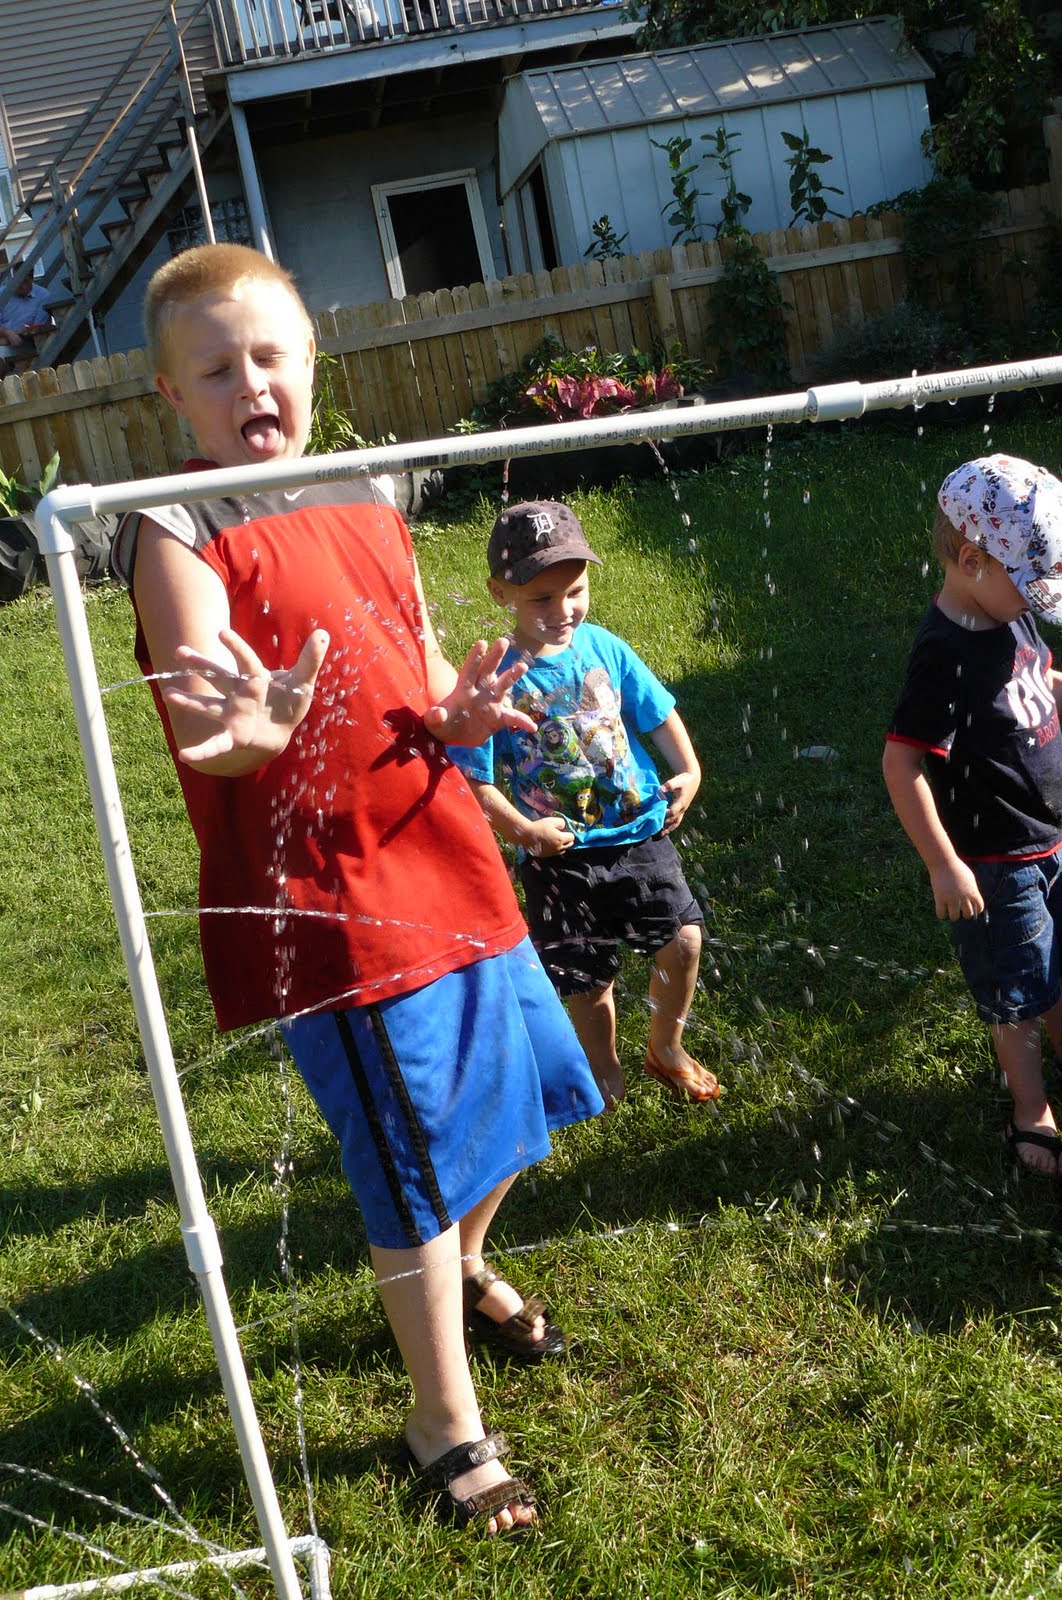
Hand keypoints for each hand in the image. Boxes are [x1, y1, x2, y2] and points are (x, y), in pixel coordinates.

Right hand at [163, 625, 328, 768]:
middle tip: (179, 652)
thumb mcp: (303, 681)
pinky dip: (201, 751)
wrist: (284, 729)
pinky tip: (184, 756)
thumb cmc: (290, 700)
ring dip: (189, 701)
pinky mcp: (233, 734)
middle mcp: (239, 694)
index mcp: (255, 678)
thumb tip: (324, 634)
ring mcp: (233, 713)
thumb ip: (311, 660)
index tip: (222, 633)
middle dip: (200, 665)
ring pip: (208, 706)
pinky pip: (216, 744)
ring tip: (167, 695)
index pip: (246, 662)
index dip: (236, 648)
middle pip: (218, 678)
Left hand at [424, 637, 535, 745]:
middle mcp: (479, 691)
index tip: (482, 642)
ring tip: (522, 665)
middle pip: (488, 670)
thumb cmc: (442, 725)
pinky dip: (522, 721)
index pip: (469, 671)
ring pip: (503, 686)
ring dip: (513, 675)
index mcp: (463, 689)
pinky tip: (532, 727)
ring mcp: (491, 703)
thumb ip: (435, 717)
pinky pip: (513, 718)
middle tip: (503, 640)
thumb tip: (438, 713)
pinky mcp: (498, 717)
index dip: (475, 658)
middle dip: (495, 656)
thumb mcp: (435, 722)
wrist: (455, 735)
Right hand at [523, 816, 574, 856]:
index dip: (568, 832)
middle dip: (567, 839)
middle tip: (561, 834)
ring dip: (562, 845)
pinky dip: (555, 848)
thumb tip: (564, 827)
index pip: (572, 837)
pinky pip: (555, 852)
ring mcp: (552, 853)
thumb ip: (562, 823)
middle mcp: (558, 847)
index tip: (563, 830)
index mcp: (561, 839)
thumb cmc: (540, 826)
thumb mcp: (552, 820)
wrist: (527, 835)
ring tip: (555, 839)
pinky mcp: (546, 855)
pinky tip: (549, 843)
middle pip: (569, 845)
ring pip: (563, 850)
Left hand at [659, 770, 699, 833]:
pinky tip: (665, 830)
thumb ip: (669, 785)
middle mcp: (682, 808)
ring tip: (661, 834)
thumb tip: (660, 789)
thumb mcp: (677, 780)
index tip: (656, 816)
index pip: (672, 812)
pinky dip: (671, 826)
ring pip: (676, 822)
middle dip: (665, 824)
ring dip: (669, 828)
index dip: (665, 815)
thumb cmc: (684, 779)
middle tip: (654, 829)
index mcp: (681, 802)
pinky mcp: (682, 810)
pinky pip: (677, 820)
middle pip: (673, 819)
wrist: (693, 779)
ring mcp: (683, 810)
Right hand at [929, 860, 983, 920]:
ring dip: (954, 916)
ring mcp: (951, 898)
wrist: (943, 862)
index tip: (972, 909)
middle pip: (968, 914)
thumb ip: (973, 890)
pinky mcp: (940, 898)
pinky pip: (941, 914)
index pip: (979, 907)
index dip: (976, 910)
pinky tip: (942, 912)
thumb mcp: (970, 878)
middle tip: (960, 910)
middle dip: (965, 914)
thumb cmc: (957, 868)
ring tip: (951, 912)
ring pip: (955, 917)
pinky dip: (941, 915)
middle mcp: (963, 897)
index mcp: (973, 892)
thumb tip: (973, 901)